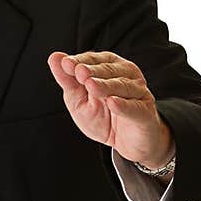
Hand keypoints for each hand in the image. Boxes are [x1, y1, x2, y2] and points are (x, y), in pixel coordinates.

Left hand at [47, 50, 174, 167]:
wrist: (126, 143)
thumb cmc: (104, 118)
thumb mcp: (79, 100)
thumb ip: (68, 81)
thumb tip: (54, 57)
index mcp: (110, 68)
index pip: (94, 59)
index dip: (80, 61)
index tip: (66, 63)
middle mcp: (126, 75)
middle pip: (109, 70)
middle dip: (93, 71)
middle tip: (79, 72)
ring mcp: (139, 93)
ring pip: (122, 86)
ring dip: (106, 85)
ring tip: (91, 85)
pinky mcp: (145, 112)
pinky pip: (134, 107)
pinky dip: (123, 105)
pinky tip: (112, 103)